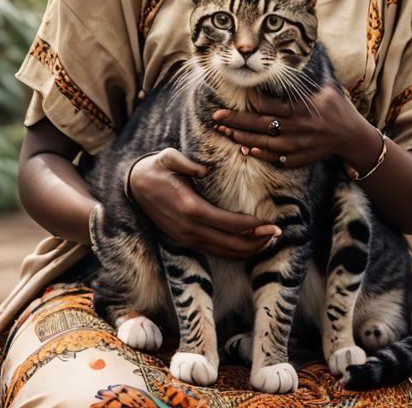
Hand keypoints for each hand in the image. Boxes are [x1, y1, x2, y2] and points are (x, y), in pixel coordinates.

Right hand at [126, 148, 280, 259]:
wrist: (133, 187)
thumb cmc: (155, 168)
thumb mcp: (167, 158)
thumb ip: (186, 163)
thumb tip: (204, 170)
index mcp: (190, 208)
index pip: (229, 224)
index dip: (253, 227)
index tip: (272, 225)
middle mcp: (190, 228)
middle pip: (231, 243)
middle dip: (257, 242)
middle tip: (278, 234)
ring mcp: (187, 237)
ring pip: (224, 252)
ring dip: (247, 250)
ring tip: (268, 241)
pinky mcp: (185, 240)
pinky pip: (214, 251)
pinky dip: (233, 252)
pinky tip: (247, 246)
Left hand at [212, 85, 378, 170]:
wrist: (353, 137)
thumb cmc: (339, 108)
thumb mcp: (329, 87)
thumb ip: (313, 73)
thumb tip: (307, 48)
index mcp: (303, 110)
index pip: (272, 106)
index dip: (254, 101)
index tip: (242, 94)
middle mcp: (299, 129)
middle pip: (261, 126)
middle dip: (236, 122)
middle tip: (216, 117)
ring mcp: (298, 146)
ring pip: (264, 144)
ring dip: (243, 139)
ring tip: (224, 132)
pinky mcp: (300, 158)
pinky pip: (276, 159)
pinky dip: (260, 155)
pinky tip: (245, 149)